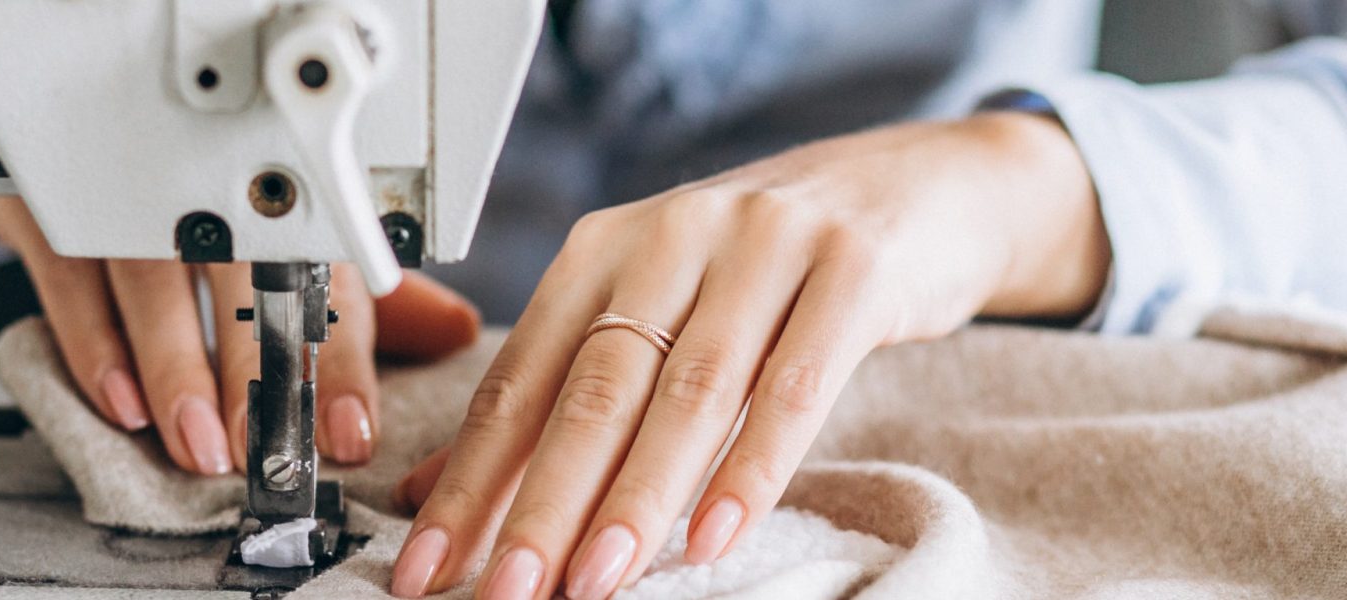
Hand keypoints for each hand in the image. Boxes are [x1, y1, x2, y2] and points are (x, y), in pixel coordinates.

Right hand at [0, 197, 480, 474]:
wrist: (73, 108)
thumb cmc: (194, 191)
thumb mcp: (281, 232)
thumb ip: (357, 292)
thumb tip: (455, 330)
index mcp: (277, 197)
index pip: (325, 278)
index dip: (340, 360)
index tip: (350, 429)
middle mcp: (206, 186)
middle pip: (242, 277)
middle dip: (257, 371)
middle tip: (264, 448)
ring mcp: (125, 190)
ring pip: (154, 277)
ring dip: (176, 369)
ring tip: (197, 444)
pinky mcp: (52, 199)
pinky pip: (70, 273)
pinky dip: (95, 344)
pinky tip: (121, 404)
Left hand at [387, 112, 1107, 598]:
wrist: (918, 189)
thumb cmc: (767, 267)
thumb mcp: (657, 312)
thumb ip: (561, 396)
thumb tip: (439, 491)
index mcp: (604, 248)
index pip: (521, 378)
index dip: (469, 477)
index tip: (429, 564)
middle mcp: (674, 235)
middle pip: (595, 388)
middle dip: (542, 502)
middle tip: (508, 591)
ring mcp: (765, 244)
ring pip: (689, 391)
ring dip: (638, 499)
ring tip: (597, 582)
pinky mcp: (851, 269)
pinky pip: (795, 385)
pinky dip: (751, 468)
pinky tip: (716, 535)